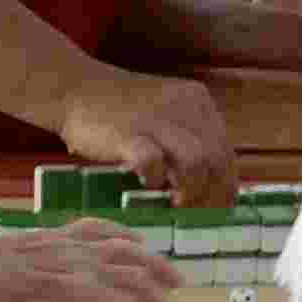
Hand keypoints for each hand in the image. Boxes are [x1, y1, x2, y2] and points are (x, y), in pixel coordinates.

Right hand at [0, 221, 182, 301]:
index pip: (100, 230)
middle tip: (177, 287)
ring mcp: (72, 268)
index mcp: (53, 242)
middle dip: (158, 268)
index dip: (129, 241)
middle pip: (128, 251)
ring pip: (130, 277)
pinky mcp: (69, 291)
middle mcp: (68, 249)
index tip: (145, 253)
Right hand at [62, 70, 233, 206]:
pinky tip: (147, 182)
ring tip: (175, 202)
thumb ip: (187, 137)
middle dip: (211, 194)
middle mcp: (184, 106)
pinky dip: (155, 178)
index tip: (217, 206)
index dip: (226, 184)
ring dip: (190, 189)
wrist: (74, 88)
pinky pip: (154, 163)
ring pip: (196, 162)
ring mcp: (157, 119)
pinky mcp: (130, 134)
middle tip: (196, 213)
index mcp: (197, 101)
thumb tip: (207, 182)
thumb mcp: (165, 111)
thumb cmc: (119, 108)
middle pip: (217, 159)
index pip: (226, 150)